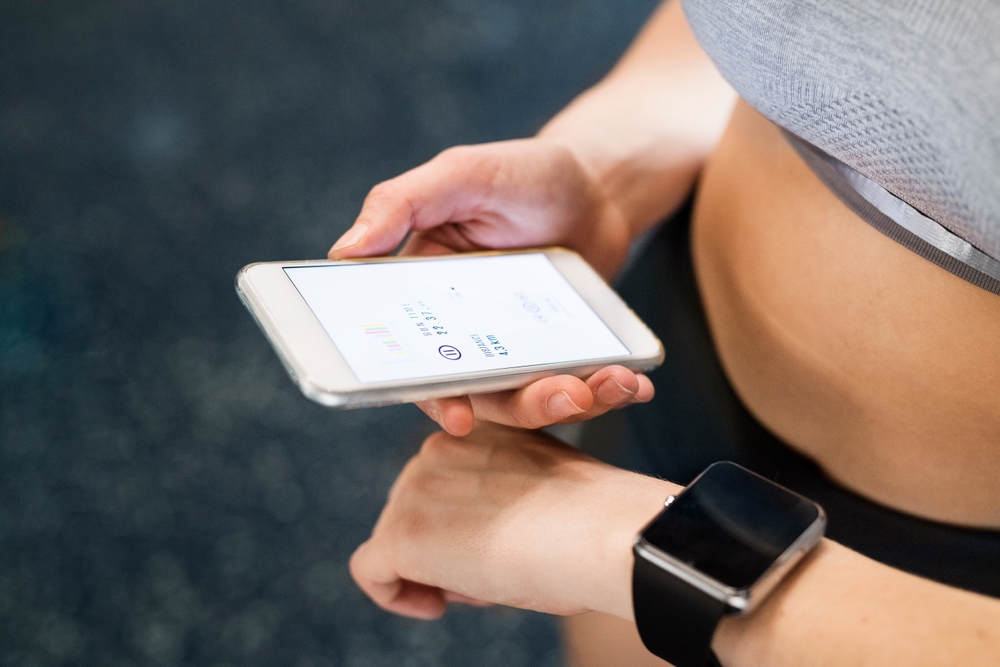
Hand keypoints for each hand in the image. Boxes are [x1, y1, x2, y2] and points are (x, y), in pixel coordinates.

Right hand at [329, 139, 653, 433]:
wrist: (597, 186)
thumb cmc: (524, 174)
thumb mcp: (463, 174)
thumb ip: (402, 203)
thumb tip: (342, 252)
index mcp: (420, 295)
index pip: (408, 358)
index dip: (428, 393)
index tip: (458, 414)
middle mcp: (460, 332)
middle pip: (476, 394)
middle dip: (523, 405)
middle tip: (567, 396)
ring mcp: (512, 348)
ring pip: (527, 401)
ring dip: (571, 403)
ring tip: (612, 384)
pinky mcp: (557, 355)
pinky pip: (572, 389)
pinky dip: (603, 393)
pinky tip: (634, 383)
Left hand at [349, 424, 676, 620]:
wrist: (604, 531)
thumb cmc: (593, 519)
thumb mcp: (542, 490)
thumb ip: (500, 499)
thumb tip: (472, 545)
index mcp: (478, 431)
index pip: (445, 478)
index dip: (463, 519)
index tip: (492, 544)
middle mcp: (439, 448)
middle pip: (414, 508)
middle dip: (445, 547)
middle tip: (492, 575)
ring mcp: (416, 489)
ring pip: (395, 540)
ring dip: (432, 571)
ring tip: (486, 585)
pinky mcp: (403, 535)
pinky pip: (372, 571)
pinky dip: (395, 595)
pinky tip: (433, 606)